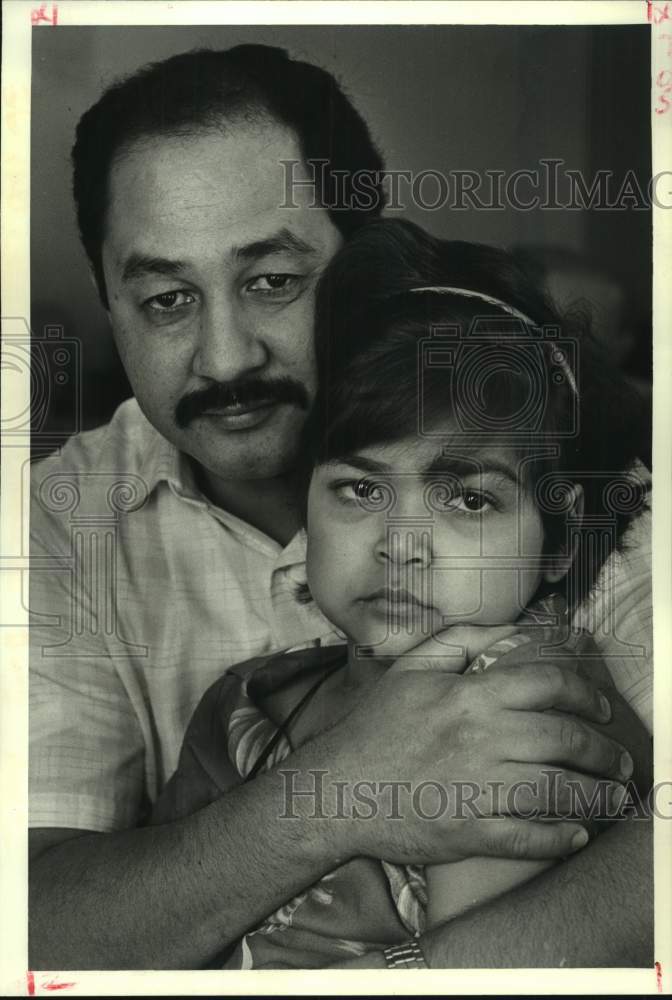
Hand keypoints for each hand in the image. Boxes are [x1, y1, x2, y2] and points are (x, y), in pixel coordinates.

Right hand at [311, 643, 630, 866]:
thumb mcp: (409, 669)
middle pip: (564, 739)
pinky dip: (559, 839)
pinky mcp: (468, 831)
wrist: (335, 789)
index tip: (600, 707)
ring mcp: (476, 787)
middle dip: (604, 751)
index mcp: (469, 696)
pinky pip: (528, 838)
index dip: (584, 693)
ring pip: (557, 791)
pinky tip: (575, 835)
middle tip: (619, 761)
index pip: (546, 685)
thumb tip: (504, 631)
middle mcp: (481, 739)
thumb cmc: (374, 727)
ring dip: (595, 796)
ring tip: (611, 799)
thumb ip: (458, 642)